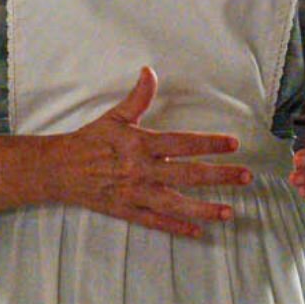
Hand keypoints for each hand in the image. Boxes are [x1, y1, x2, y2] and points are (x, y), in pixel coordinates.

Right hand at [44, 68, 251, 236]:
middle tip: (246, 177)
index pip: (182, 143)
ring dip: (204, 208)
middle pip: (187, 174)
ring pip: (175, 203)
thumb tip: (149, 71)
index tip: (233, 144)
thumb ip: (137, 97)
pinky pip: (156, 222)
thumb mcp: (113, 116)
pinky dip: (177, 227)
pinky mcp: (127, 211)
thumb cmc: (89, 140)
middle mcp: (141, 170)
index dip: (209, 143)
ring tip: (230, 213)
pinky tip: (198, 232)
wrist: (58, 169)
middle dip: (219, 176)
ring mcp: (135, 193)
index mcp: (140, 144)